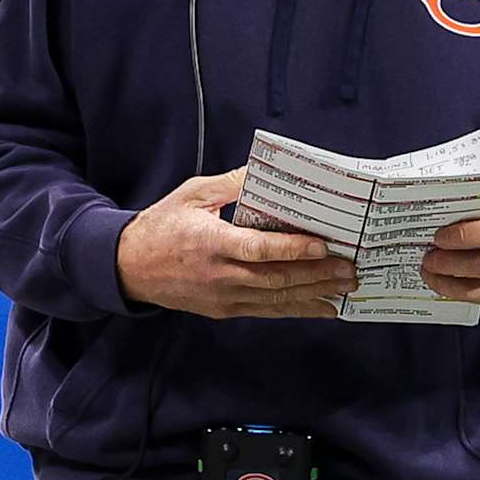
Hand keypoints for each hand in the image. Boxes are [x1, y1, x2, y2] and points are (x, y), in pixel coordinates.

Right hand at [116, 167, 356, 317]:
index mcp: (212, 243)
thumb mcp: (193, 194)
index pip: (258, 249)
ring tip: (345, 289)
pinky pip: (266, 311)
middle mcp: (221, 275)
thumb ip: (231, 183)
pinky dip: (296, 310)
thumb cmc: (162, 225)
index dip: (292, 249)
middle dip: (317, 275)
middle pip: (276, 279)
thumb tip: (266, 168)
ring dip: (314, 294)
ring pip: (276, 299)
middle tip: (350, 270)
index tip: (323, 246)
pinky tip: (321, 307)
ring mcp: (223, 297)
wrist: (129, 268)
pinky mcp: (225, 309)